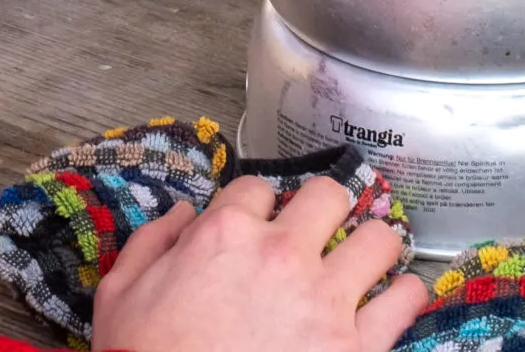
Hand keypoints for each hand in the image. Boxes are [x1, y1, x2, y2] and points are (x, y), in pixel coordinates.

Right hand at [90, 174, 429, 351]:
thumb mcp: (120, 297)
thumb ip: (151, 243)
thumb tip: (183, 213)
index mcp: (225, 235)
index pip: (257, 188)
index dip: (257, 208)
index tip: (259, 228)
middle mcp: (282, 254)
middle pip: (328, 196)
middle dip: (323, 211)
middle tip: (318, 235)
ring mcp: (325, 300)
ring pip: (379, 238)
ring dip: (372, 247)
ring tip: (365, 263)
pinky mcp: (357, 347)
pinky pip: (405, 301)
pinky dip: (403, 297)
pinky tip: (393, 301)